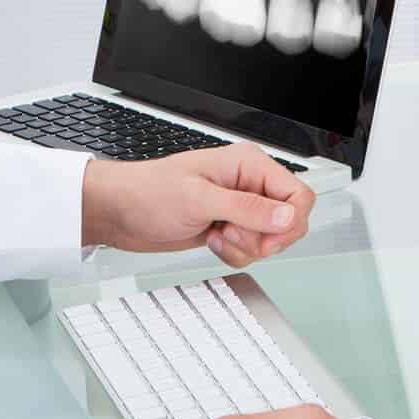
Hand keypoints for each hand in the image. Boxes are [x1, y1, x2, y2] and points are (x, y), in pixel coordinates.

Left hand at [80, 144, 314, 265]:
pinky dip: (235, 254)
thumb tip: (286, 217)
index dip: (289, 221)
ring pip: (271, 239)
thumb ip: (247, 208)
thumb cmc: (148, 192)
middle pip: (289, 221)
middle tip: (233, 233)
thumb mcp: (199, 199)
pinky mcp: (229, 227)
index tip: (265, 235)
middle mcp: (249, 184)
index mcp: (248, 164)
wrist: (120, 212)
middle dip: (264, 238)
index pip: (298, 194)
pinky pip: (251, 249)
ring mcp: (239, 207)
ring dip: (246, 247)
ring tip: (217, 234)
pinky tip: (212, 241)